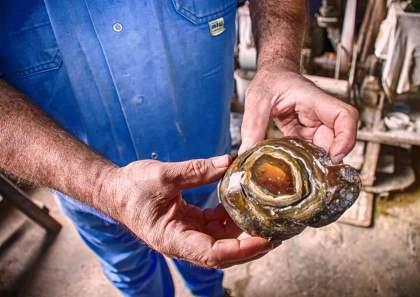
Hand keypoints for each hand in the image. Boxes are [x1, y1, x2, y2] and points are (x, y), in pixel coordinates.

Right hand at [98, 155, 275, 267]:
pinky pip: (215, 226)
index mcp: (174, 239)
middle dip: (251, 244)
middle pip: (224, 252)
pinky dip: (231, 217)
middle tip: (277, 230)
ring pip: (222, 240)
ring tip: (267, 217)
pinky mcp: (189, 224)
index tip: (266, 239)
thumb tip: (229, 162)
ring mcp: (187, 234)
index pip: (214, 254)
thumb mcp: (164, 176)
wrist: (114, 190)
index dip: (242, 249)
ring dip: (244, 231)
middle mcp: (183, 242)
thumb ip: (197, 170)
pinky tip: (243, 204)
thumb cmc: (131, 188)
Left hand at [239, 64, 358, 162]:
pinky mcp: (306, 132)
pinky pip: (311, 149)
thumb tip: (247, 152)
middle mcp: (320, 113)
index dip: (347, 137)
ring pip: (325, 147)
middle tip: (311, 172)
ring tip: (299, 170)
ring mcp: (315, 123)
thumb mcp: (257, 100)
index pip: (345, 116)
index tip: (335, 155)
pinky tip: (291, 164)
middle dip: (328, 157)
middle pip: (337, 138)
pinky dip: (305, 159)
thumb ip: (252, 126)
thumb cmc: (271, 80)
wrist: (272, 75)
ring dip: (315, 160)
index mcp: (315, 99)